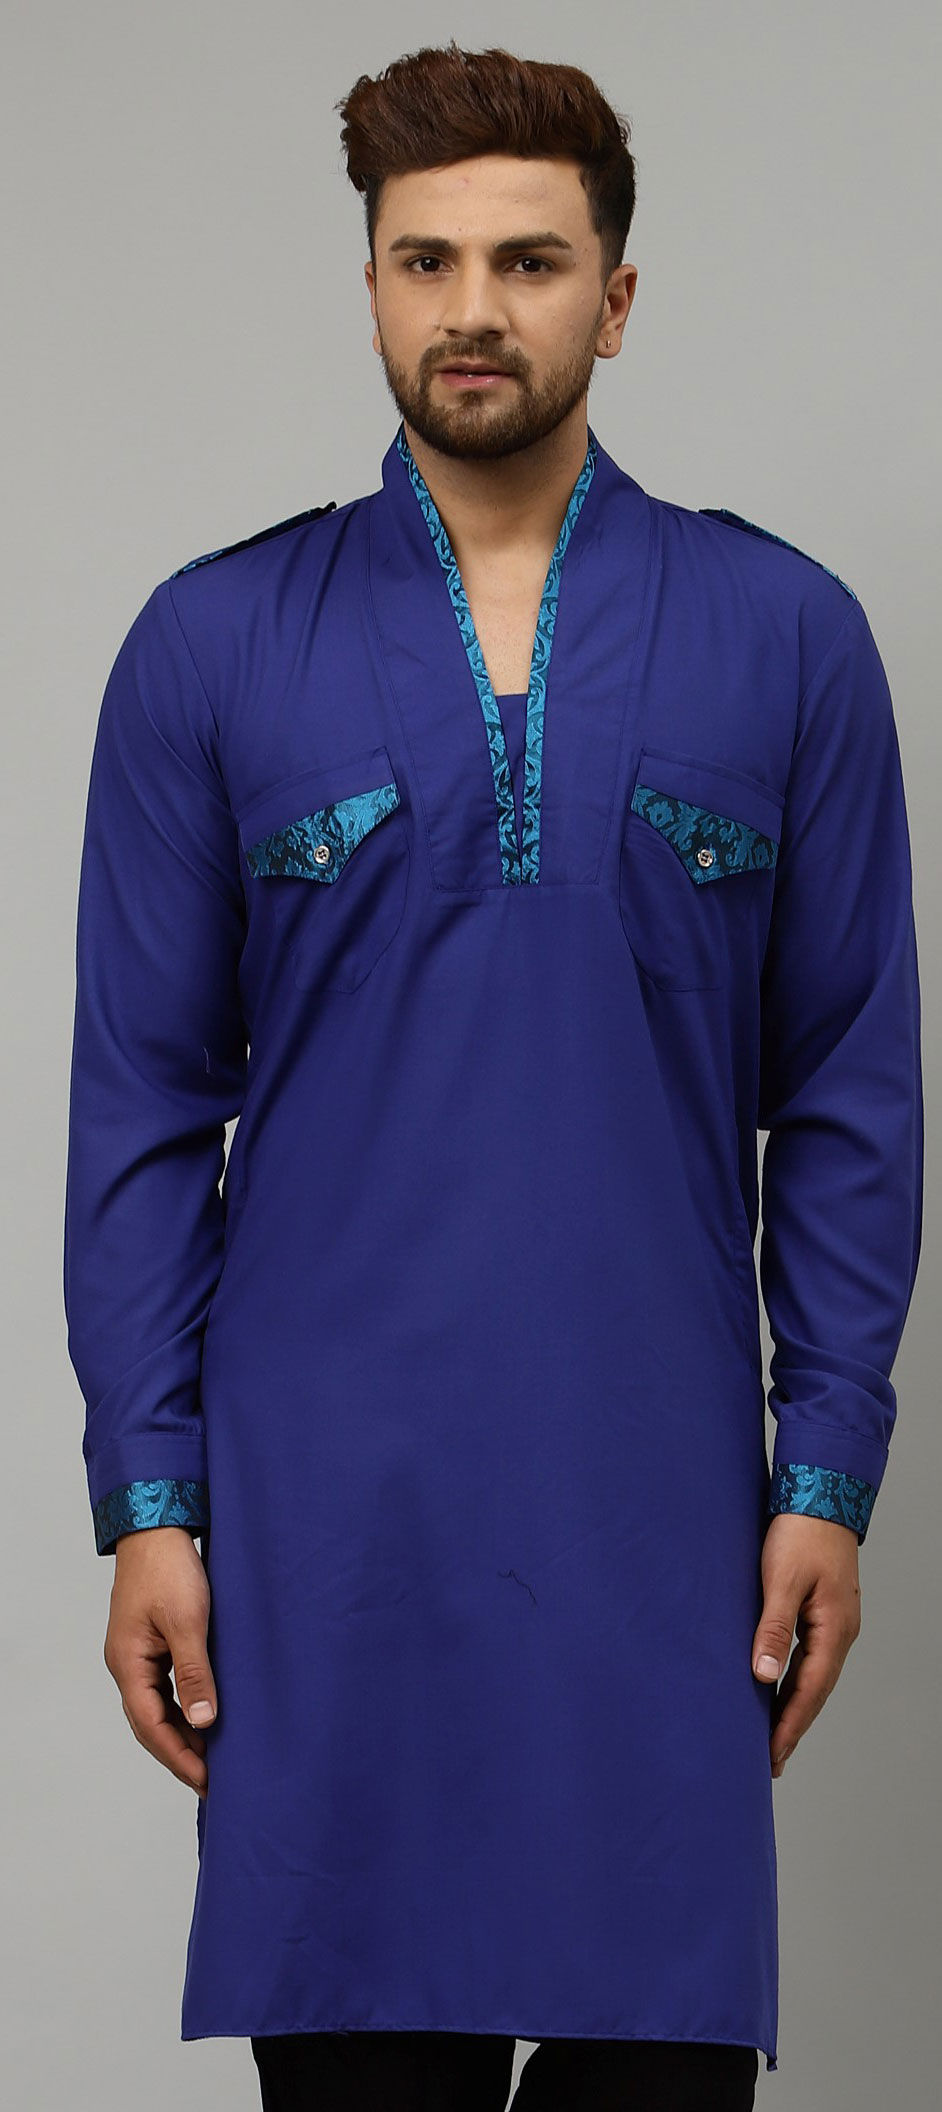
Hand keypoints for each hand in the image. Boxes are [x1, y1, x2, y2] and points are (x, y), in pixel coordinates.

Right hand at [103, 1527, 217, 1797]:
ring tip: (213, 1757)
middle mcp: (127, 1664)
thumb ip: (195, 1674)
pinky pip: (165, 1687)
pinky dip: (183, 1707)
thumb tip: (204, 1723)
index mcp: (128, 1664)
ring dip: (182, 1732)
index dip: (179, 1757)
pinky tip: (205, 1715)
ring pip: (157, 1707)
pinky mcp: (152, 1642)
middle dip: (179, 1754)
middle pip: (150, 1724)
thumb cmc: (169, 1569)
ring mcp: (138, 1654)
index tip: (206, 1781)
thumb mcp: (188, 1622)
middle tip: (212, 1781)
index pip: (151, 1726)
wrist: (157, 1526)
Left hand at [752, 1512, 861, 1777]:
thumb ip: (773, 1628)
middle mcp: (840, 1631)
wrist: (820, 1493)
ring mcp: (835, 1622)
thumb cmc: (799, 1533)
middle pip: (815, 1691)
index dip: (789, 1726)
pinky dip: (795, 1679)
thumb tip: (764, 1676)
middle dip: (793, 1726)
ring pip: (814, 1675)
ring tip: (772, 1736)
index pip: (809, 1691)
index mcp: (833, 1629)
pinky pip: (810, 1657)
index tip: (771, 1757)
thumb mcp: (781, 1580)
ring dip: (794, 1705)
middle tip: (771, 1762)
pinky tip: (779, 1688)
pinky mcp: (824, 1610)